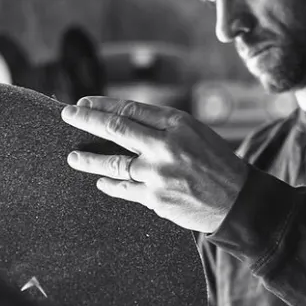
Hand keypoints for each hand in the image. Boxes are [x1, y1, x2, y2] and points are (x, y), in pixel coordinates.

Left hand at [61, 97, 248, 234]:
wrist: (239, 202)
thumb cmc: (218, 164)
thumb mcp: (196, 133)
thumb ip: (163, 126)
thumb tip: (124, 121)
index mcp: (178, 124)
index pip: (130, 110)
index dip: (103, 105)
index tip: (83, 103)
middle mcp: (166, 147)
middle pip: (116, 129)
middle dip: (86, 120)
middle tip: (67, 115)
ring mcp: (159, 175)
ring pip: (113, 163)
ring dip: (89, 158)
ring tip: (73, 157)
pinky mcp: (156, 199)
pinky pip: (124, 189)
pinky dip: (109, 184)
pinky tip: (100, 181)